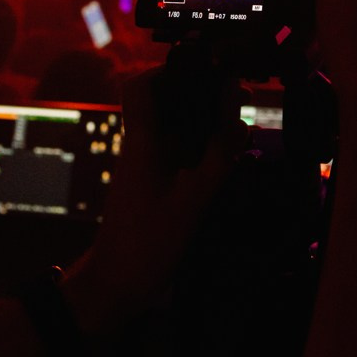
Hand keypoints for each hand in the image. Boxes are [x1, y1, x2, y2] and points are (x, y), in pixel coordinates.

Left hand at [63, 68, 245, 334]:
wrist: (117, 287)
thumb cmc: (146, 243)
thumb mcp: (191, 199)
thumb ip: (216, 156)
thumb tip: (237, 118)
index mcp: (141, 143)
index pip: (138, 87)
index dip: (166, 69)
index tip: (202, 69)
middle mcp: (141, 150)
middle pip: (163, 104)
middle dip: (199, 97)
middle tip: (236, 100)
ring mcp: (146, 170)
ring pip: (174, 131)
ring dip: (205, 126)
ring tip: (239, 131)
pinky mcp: (155, 189)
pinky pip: (179, 157)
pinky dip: (203, 153)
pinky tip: (229, 163)